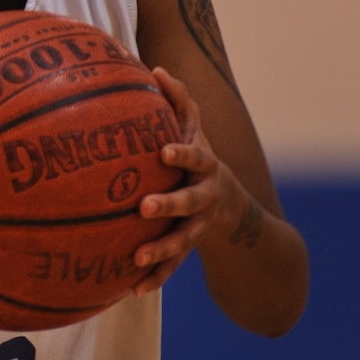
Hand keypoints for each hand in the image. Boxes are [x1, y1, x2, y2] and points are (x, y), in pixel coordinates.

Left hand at [131, 66, 258, 296]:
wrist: (228, 204)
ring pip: (182, 240)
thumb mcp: (194, 129)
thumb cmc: (198, 157)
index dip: (182, 154)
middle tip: (144, 207)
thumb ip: (179, 101)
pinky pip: (172, 266)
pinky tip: (132, 290)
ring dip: (161, 250)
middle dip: (170, 205)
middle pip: (190, 203)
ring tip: (137, 258)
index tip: (162, 151)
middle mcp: (205, 197)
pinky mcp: (188, 248)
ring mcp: (199, 226)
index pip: (196, 157)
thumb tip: (156, 68)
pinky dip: (155, 278)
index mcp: (205, 166)